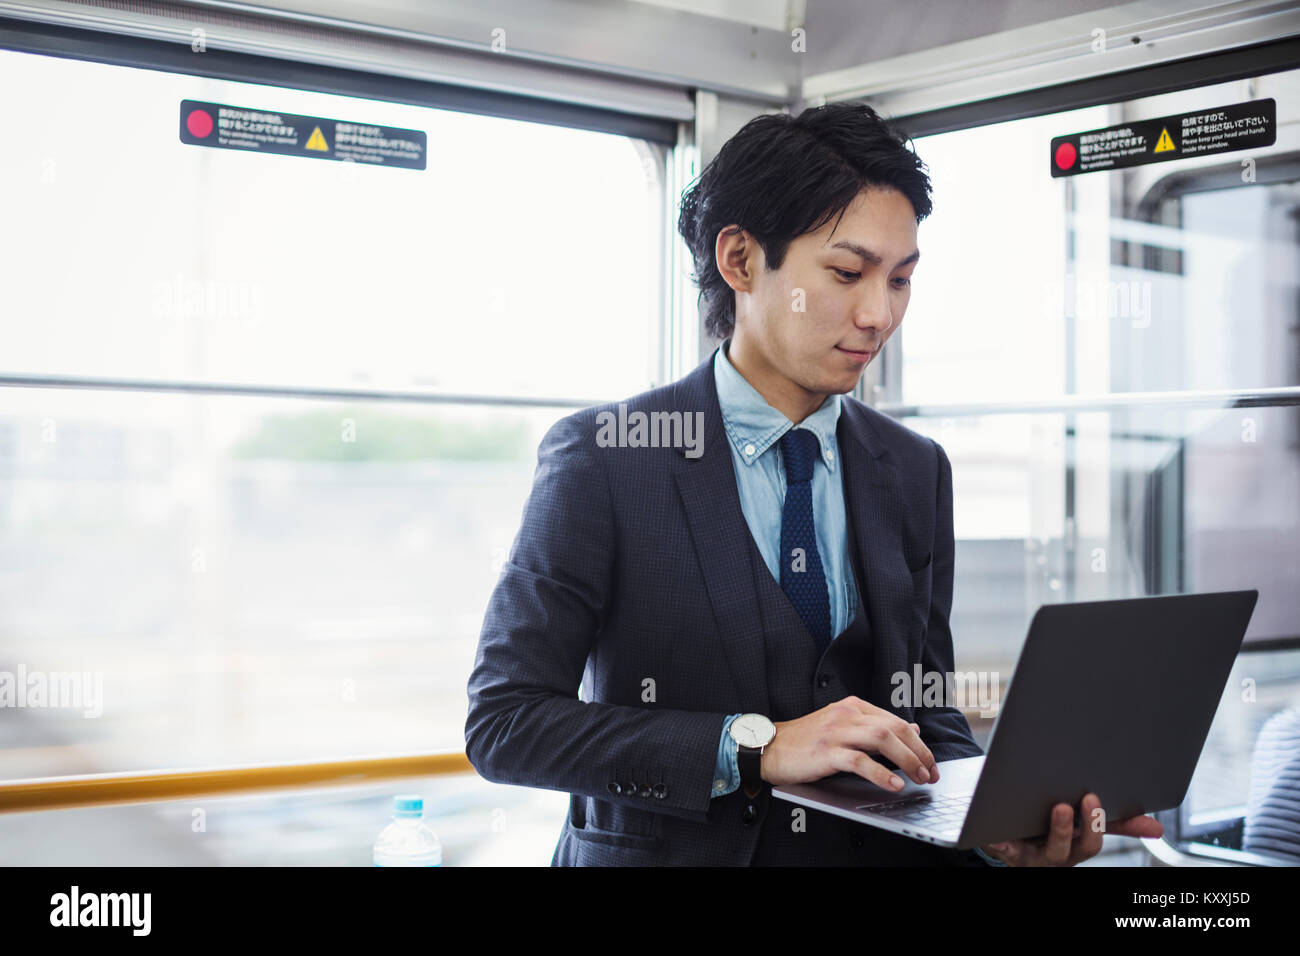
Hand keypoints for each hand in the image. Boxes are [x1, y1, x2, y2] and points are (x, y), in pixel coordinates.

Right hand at [760, 696, 937, 790]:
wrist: (769, 746)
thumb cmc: (805, 741)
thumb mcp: (842, 726)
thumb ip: (874, 726)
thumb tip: (911, 730)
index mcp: (852, 706)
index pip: (895, 721)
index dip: (918, 743)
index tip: (929, 761)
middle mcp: (846, 714)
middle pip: (894, 728)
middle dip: (918, 752)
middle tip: (930, 772)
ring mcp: (836, 732)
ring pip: (882, 740)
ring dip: (906, 760)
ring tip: (919, 777)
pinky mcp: (826, 751)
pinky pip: (860, 761)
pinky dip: (881, 773)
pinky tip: (894, 783)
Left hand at [980, 793, 1164, 865]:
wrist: (1008, 834)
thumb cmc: (1052, 826)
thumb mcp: (1083, 825)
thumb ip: (1117, 823)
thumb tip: (1157, 829)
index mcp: (1075, 845)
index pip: (1092, 842)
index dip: (1096, 825)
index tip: (1093, 799)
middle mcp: (1056, 854)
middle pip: (1073, 849)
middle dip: (1077, 826)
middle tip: (1079, 800)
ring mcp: (1031, 854)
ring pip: (1047, 851)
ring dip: (1056, 830)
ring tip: (1058, 808)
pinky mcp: (1005, 851)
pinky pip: (1003, 849)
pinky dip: (1001, 843)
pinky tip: (998, 834)